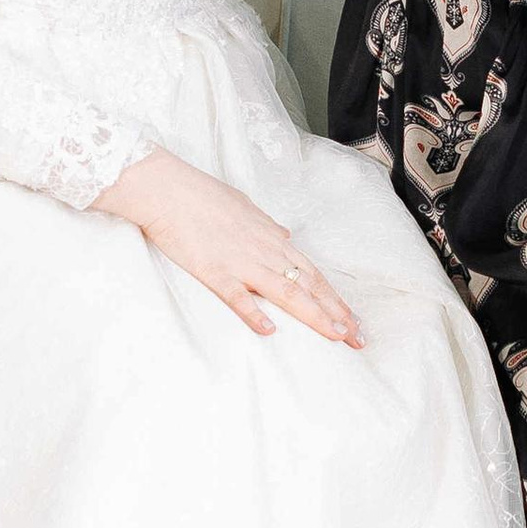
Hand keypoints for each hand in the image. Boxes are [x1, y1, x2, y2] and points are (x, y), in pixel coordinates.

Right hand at [92, 149, 363, 347]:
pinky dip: (254, 313)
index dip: (335, 299)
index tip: (353, 320)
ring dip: (314, 315)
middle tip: (358, 338)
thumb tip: (286, 235)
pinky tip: (269, 331)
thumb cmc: (204, 195)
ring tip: (336, 336)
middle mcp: (265, 251)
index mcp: (272, 238)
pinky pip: (237, 296)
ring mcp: (241, 261)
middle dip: (336, 313)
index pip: (313, 274)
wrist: (168, 189)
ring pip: (286, 291)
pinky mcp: (214, 270)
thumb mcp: (245, 207)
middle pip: (309, 286)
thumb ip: (268, 226)